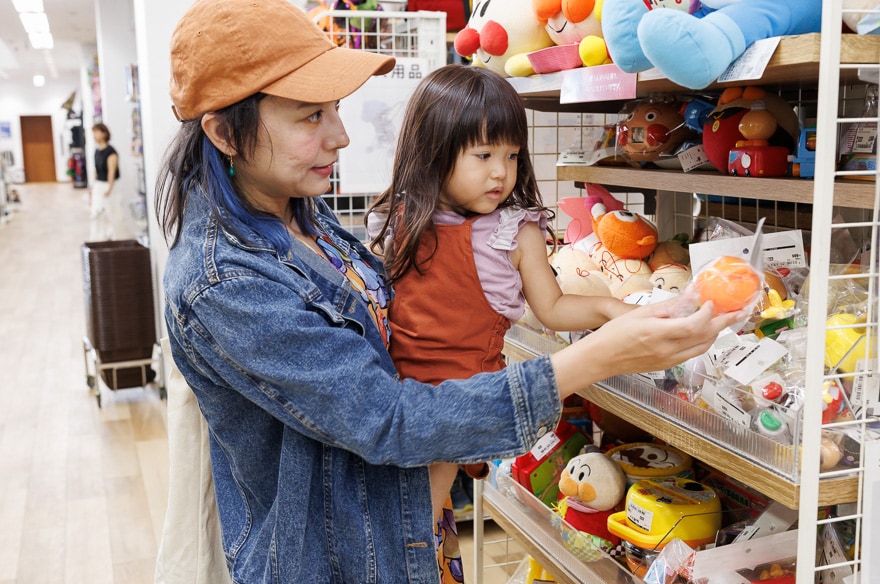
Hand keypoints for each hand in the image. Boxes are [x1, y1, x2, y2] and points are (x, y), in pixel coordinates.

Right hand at [551, 297, 745, 397]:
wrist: (602, 357)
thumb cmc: (616, 333)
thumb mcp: (641, 313)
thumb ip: (669, 306)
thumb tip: (690, 296)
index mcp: (659, 334)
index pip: (694, 325)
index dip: (708, 313)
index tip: (712, 302)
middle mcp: (667, 350)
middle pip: (704, 337)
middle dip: (723, 323)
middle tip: (738, 311)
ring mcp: (668, 360)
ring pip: (702, 347)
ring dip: (715, 333)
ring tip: (724, 320)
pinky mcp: (667, 365)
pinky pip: (692, 353)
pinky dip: (703, 341)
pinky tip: (704, 332)